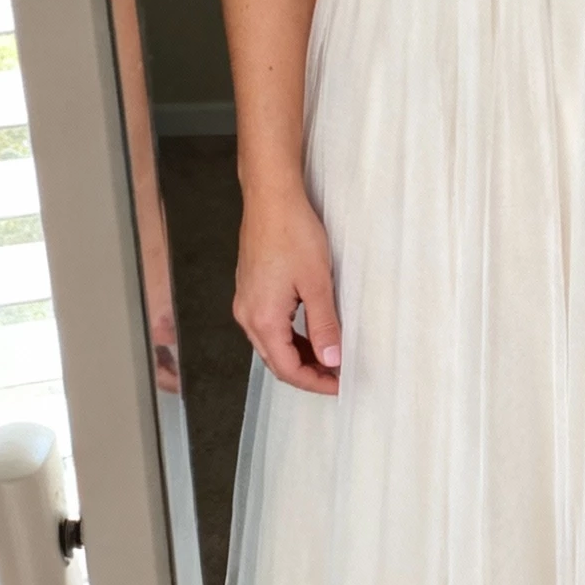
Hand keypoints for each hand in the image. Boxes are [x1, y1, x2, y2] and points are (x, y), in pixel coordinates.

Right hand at [233, 184, 342, 394]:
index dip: (314, 382)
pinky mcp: (250, 291)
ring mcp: (246, 303)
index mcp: (263, 319)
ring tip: (328, 357)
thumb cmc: (292, 233)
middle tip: (336, 376)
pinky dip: (290, 338)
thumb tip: (331, 359)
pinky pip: (268, 327)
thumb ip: (324, 325)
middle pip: (276, 361)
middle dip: (307, 374)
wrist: (271, 199)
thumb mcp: (317, 284)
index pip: (287, 368)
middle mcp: (248, 315)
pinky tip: (310, 333)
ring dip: (299, 356)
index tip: (338, 385)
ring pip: (272, 345)